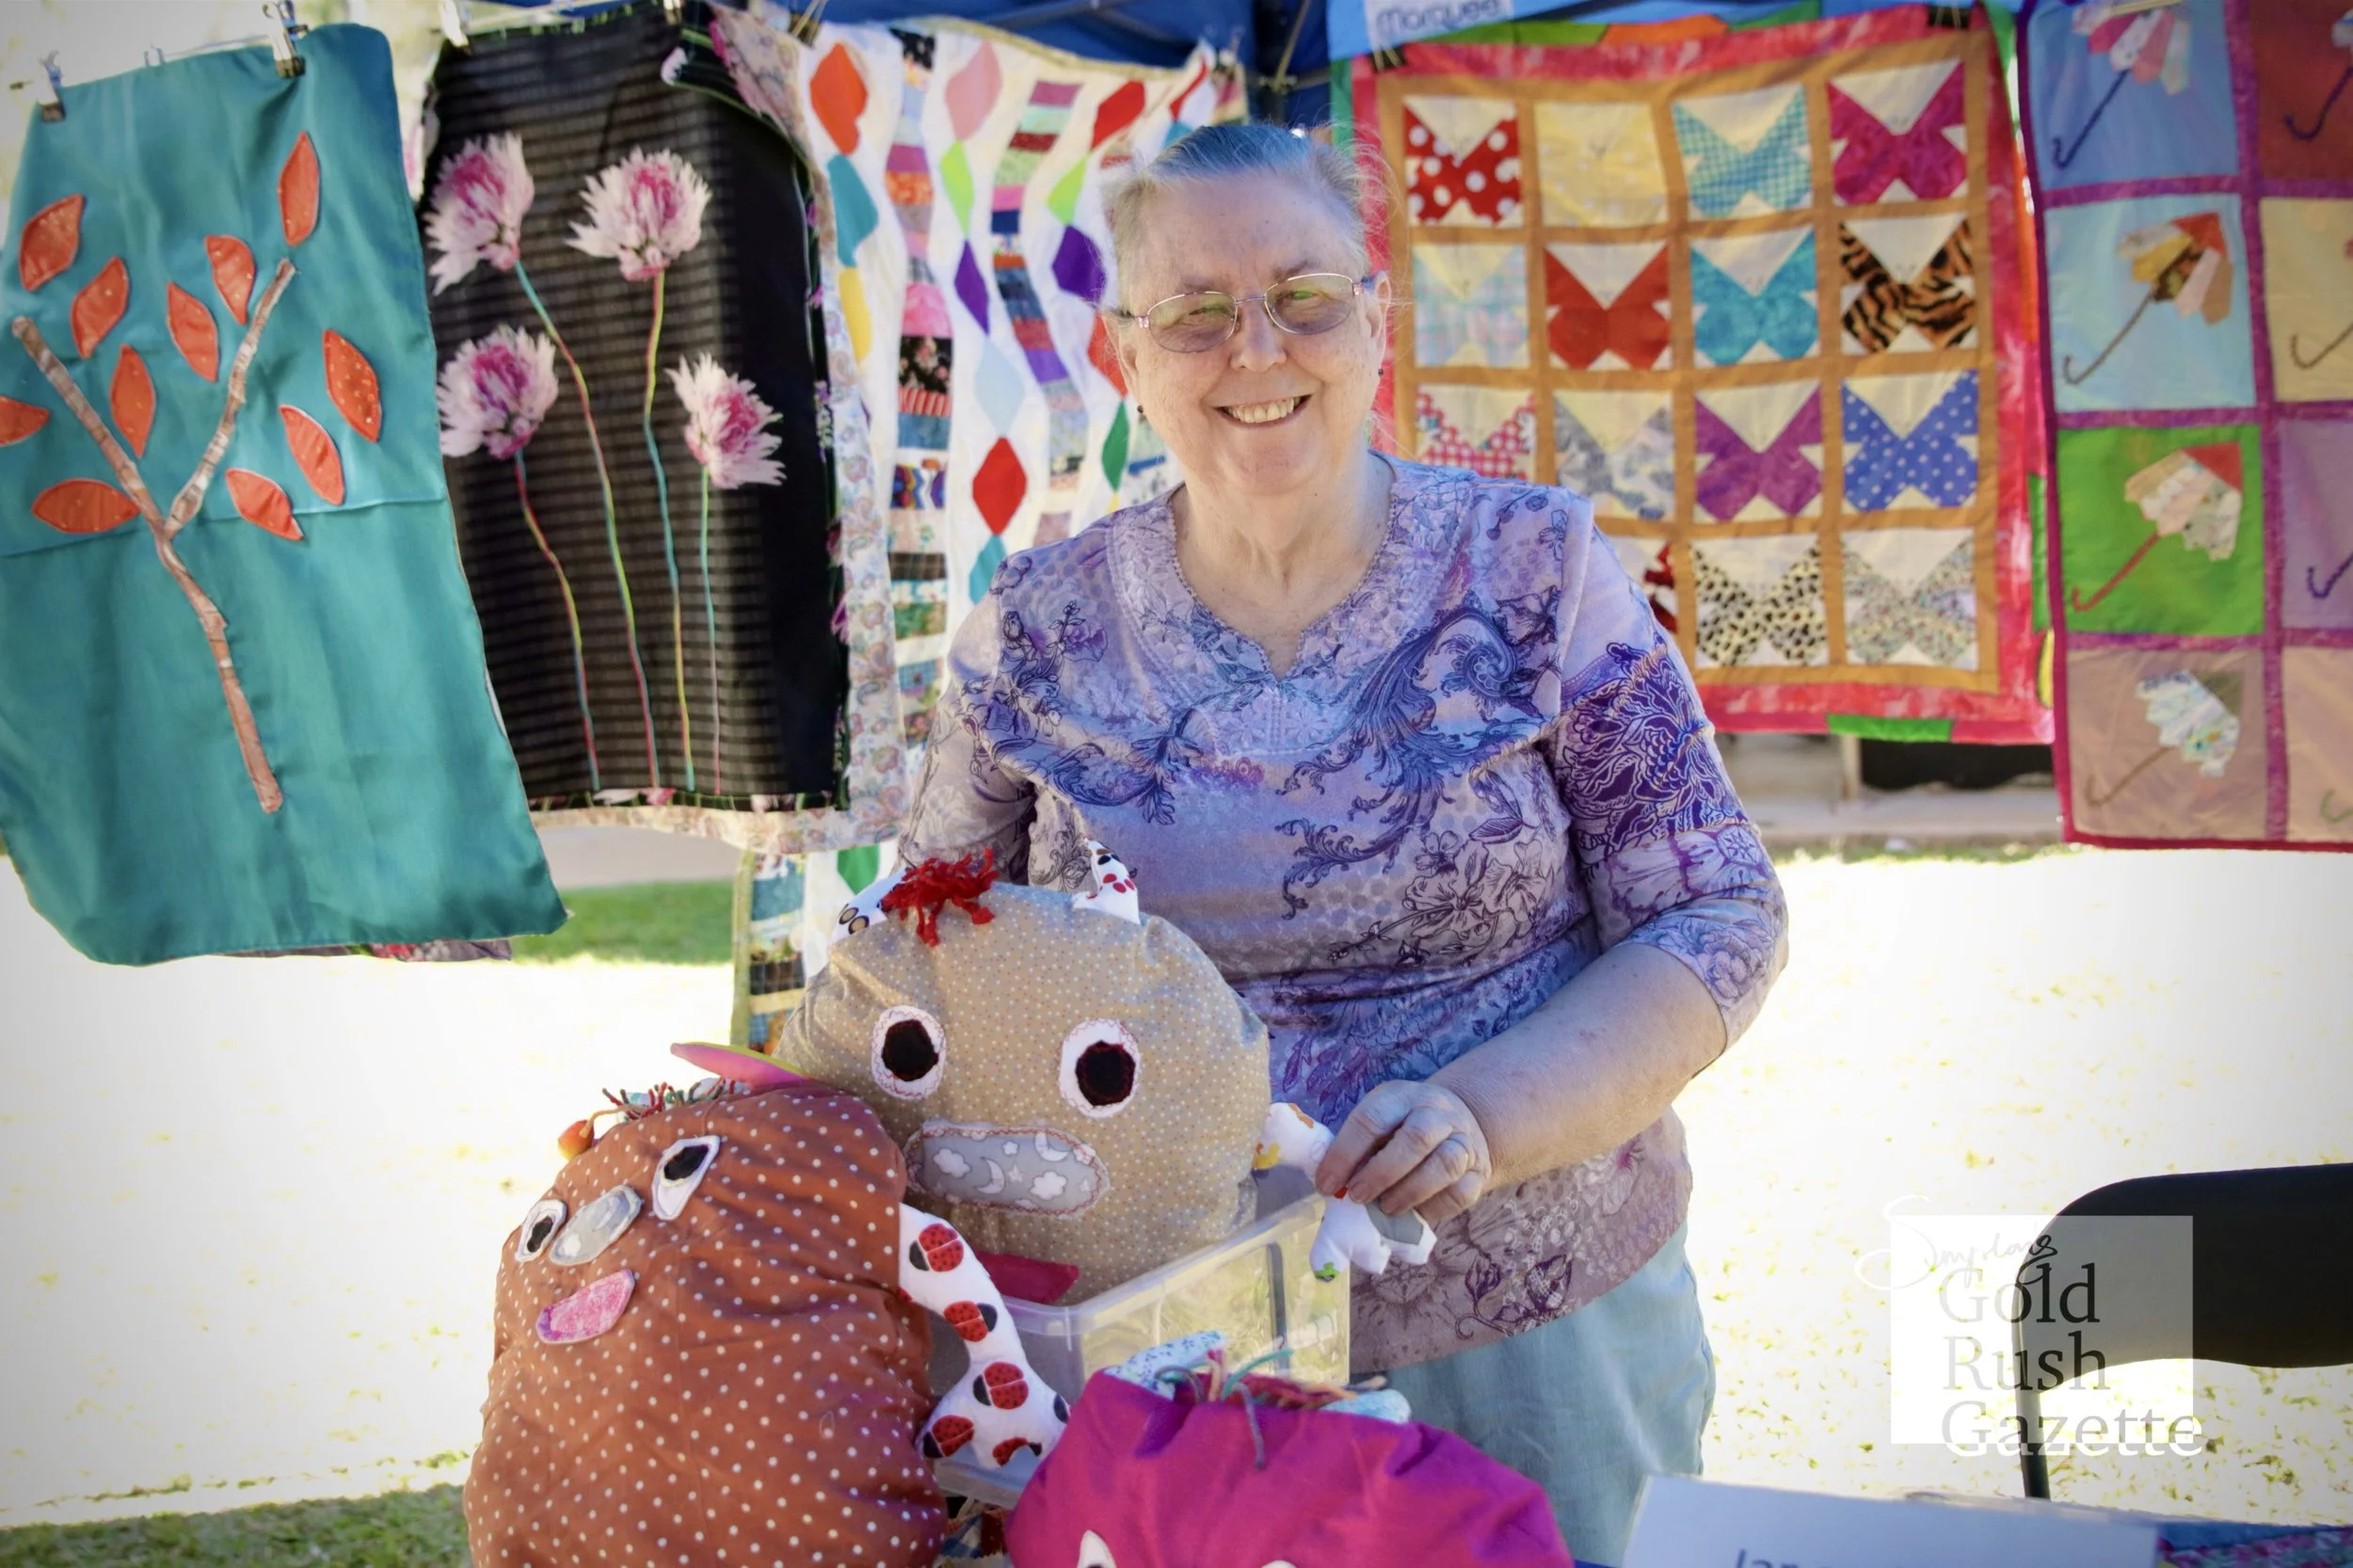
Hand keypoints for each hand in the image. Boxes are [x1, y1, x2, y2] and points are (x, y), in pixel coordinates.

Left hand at [1313, 1079, 1492, 1227]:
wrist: (1461, 1121)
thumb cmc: (1404, 1127)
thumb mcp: (1381, 1121)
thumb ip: (1358, 1147)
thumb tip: (1330, 1183)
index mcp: (1402, 1096)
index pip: (1372, 1118)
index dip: (1345, 1153)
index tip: (1326, 1183)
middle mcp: (1436, 1113)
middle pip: (1415, 1138)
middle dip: (1381, 1173)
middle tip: (1357, 1196)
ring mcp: (1463, 1140)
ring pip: (1444, 1165)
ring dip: (1409, 1191)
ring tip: (1386, 1208)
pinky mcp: (1479, 1170)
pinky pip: (1462, 1192)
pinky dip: (1435, 1207)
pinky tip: (1414, 1213)